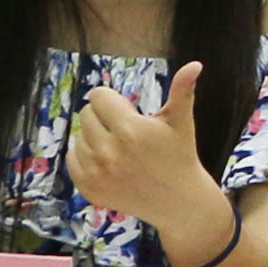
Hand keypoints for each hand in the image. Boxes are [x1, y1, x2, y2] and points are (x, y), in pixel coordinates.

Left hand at [67, 61, 211, 223]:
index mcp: (130, 130)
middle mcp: (109, 152)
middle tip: (125, 132)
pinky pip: (72, 157)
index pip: (98, 96)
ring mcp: (97, 172)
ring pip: (79, 135)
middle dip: (103, 117)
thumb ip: (182, 90)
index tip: (127, 111)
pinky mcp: (89, 188)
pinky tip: (107, 161)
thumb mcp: (181, 122)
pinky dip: (85, 156)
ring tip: (119, 149)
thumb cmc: (180, 156)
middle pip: (86, 114)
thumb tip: (196, 64)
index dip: (113, 100)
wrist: (178, 202)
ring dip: (95, 137)